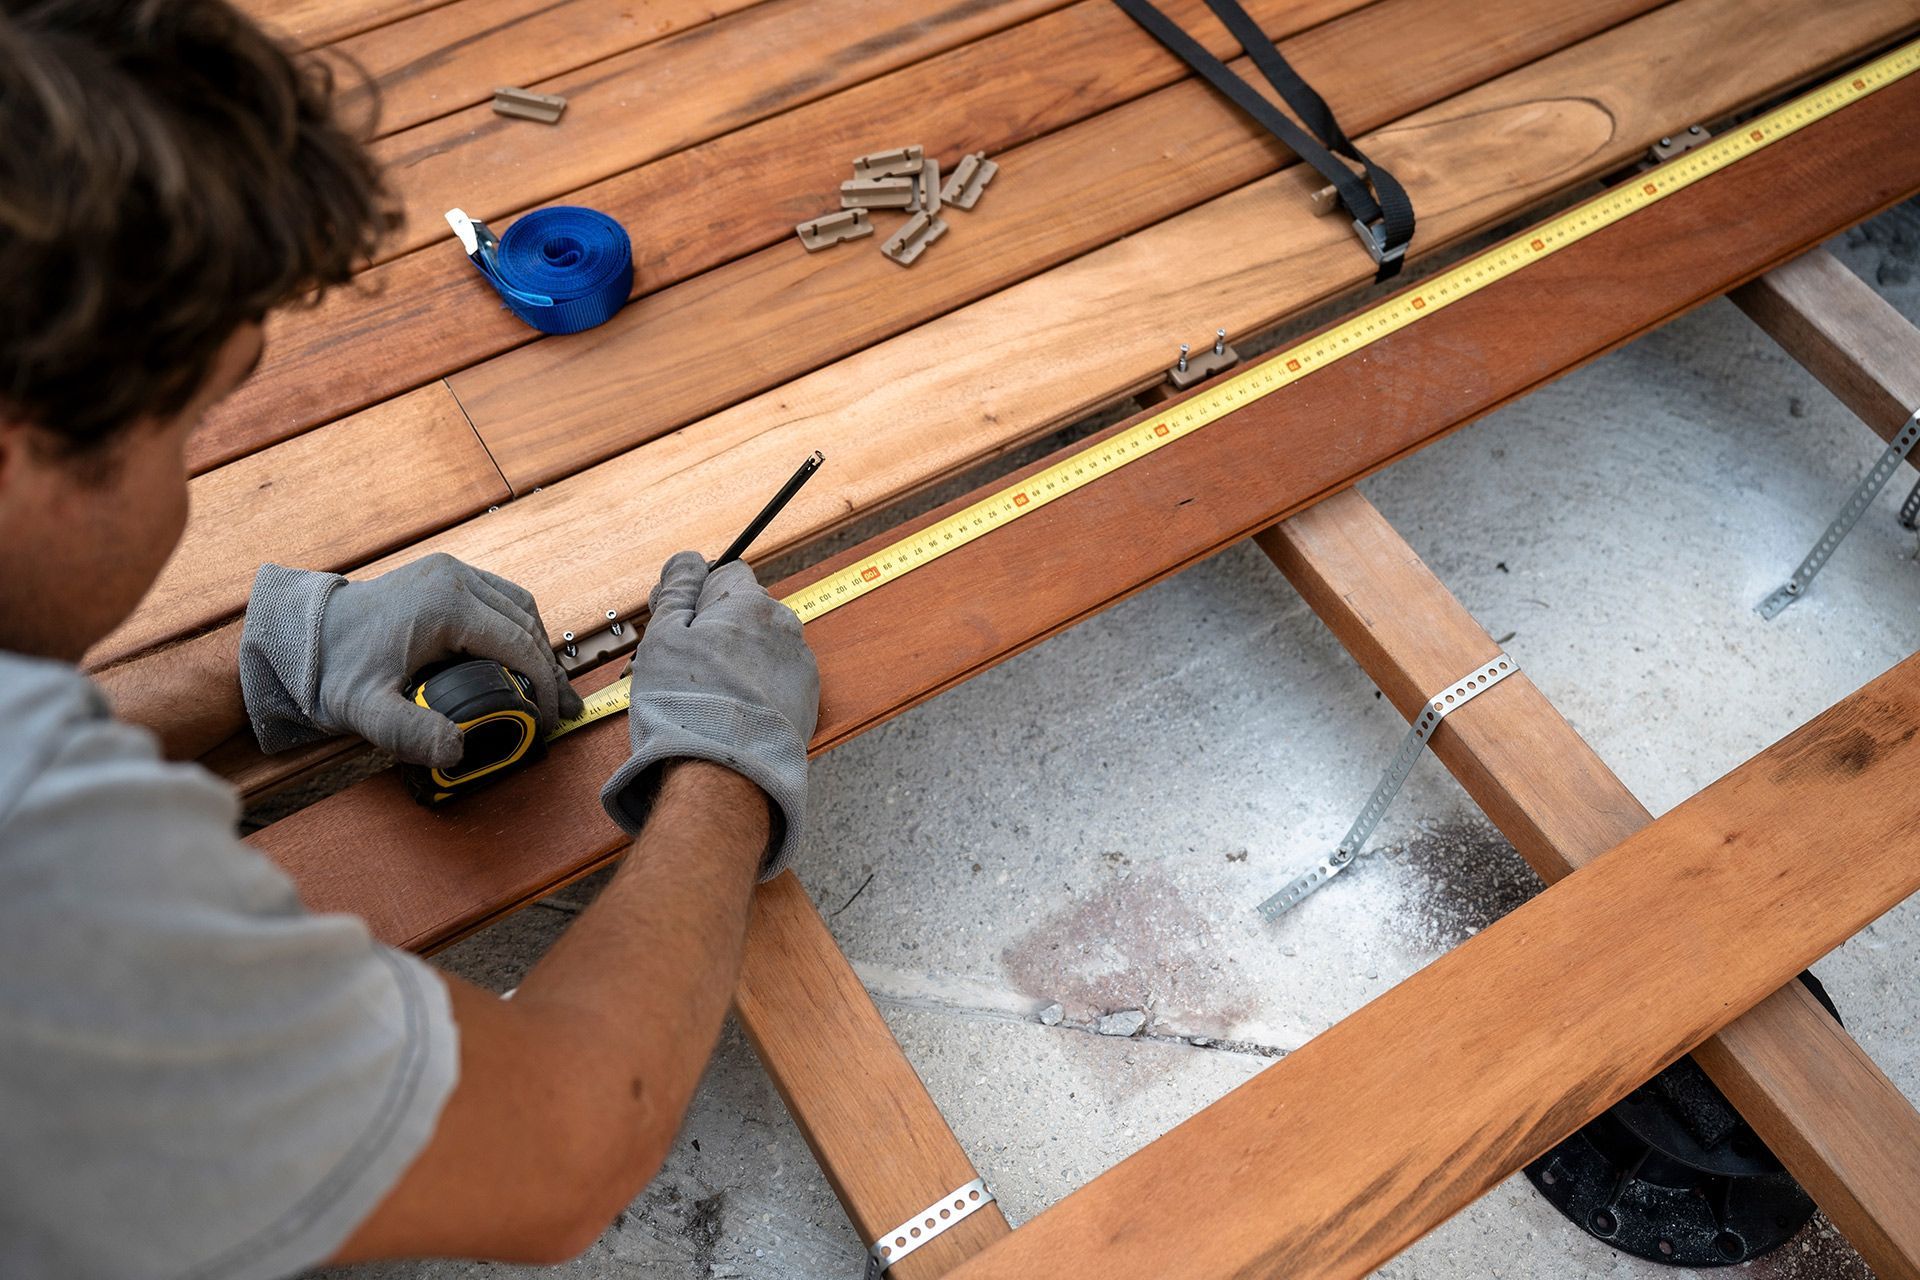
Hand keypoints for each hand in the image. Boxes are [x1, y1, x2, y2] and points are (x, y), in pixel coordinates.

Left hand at [239, 554, 584, 764]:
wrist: (298, 637)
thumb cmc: (331, 670)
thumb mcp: (367, 710)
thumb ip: (410, 733)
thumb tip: (456, 750)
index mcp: (446, 604)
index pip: (518, 642)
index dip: (543, 683)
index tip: (548, 717)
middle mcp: (454, 578)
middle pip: (525, 622)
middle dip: (548, 668)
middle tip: (560, 708)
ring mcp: (449, 572)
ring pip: (517, 606)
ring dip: (536, 645)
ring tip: (546, 688)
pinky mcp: (442, 577)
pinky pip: (498, 598)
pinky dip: (516, 628)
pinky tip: (518, 658)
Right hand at [600, 552, 818, 877]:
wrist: (726, 772)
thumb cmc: (688, 705)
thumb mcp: (664, 637)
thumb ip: (679, 590)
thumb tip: (688, 560)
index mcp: (748, 602)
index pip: (725, 574)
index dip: (696, 594)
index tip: (676, 621)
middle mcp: (783, 625)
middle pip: (745, 610)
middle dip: (716, 626)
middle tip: (683, 661)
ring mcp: (799, 662)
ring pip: (761, 644)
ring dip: (737, 657)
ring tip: (707, 692)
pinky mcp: (806, 697)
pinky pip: (776, 677)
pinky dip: (756, 685)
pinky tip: (732, 708)